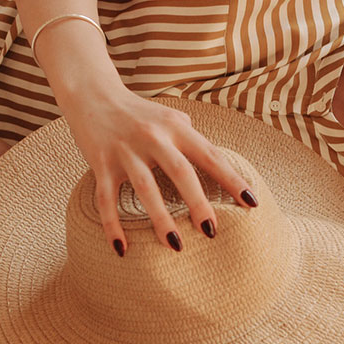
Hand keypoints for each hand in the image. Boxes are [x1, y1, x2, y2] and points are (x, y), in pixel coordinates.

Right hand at [62, 88, 257, 254]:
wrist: (93, 94)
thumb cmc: (140, 113)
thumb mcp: (170, 117)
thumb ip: (193, 138)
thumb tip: (217, 161)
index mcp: (176, 128)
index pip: (210, 156)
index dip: (232, 180)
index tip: (251, 202)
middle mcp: (153, 138)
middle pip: (180, 172)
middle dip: (198, 203)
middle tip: (212, 232)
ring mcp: (126, 151)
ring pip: (145, 188)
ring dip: (161, 219)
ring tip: (176, 247)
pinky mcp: (100, 162)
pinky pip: (106, 200)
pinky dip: (113, 226)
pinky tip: (122, 249)